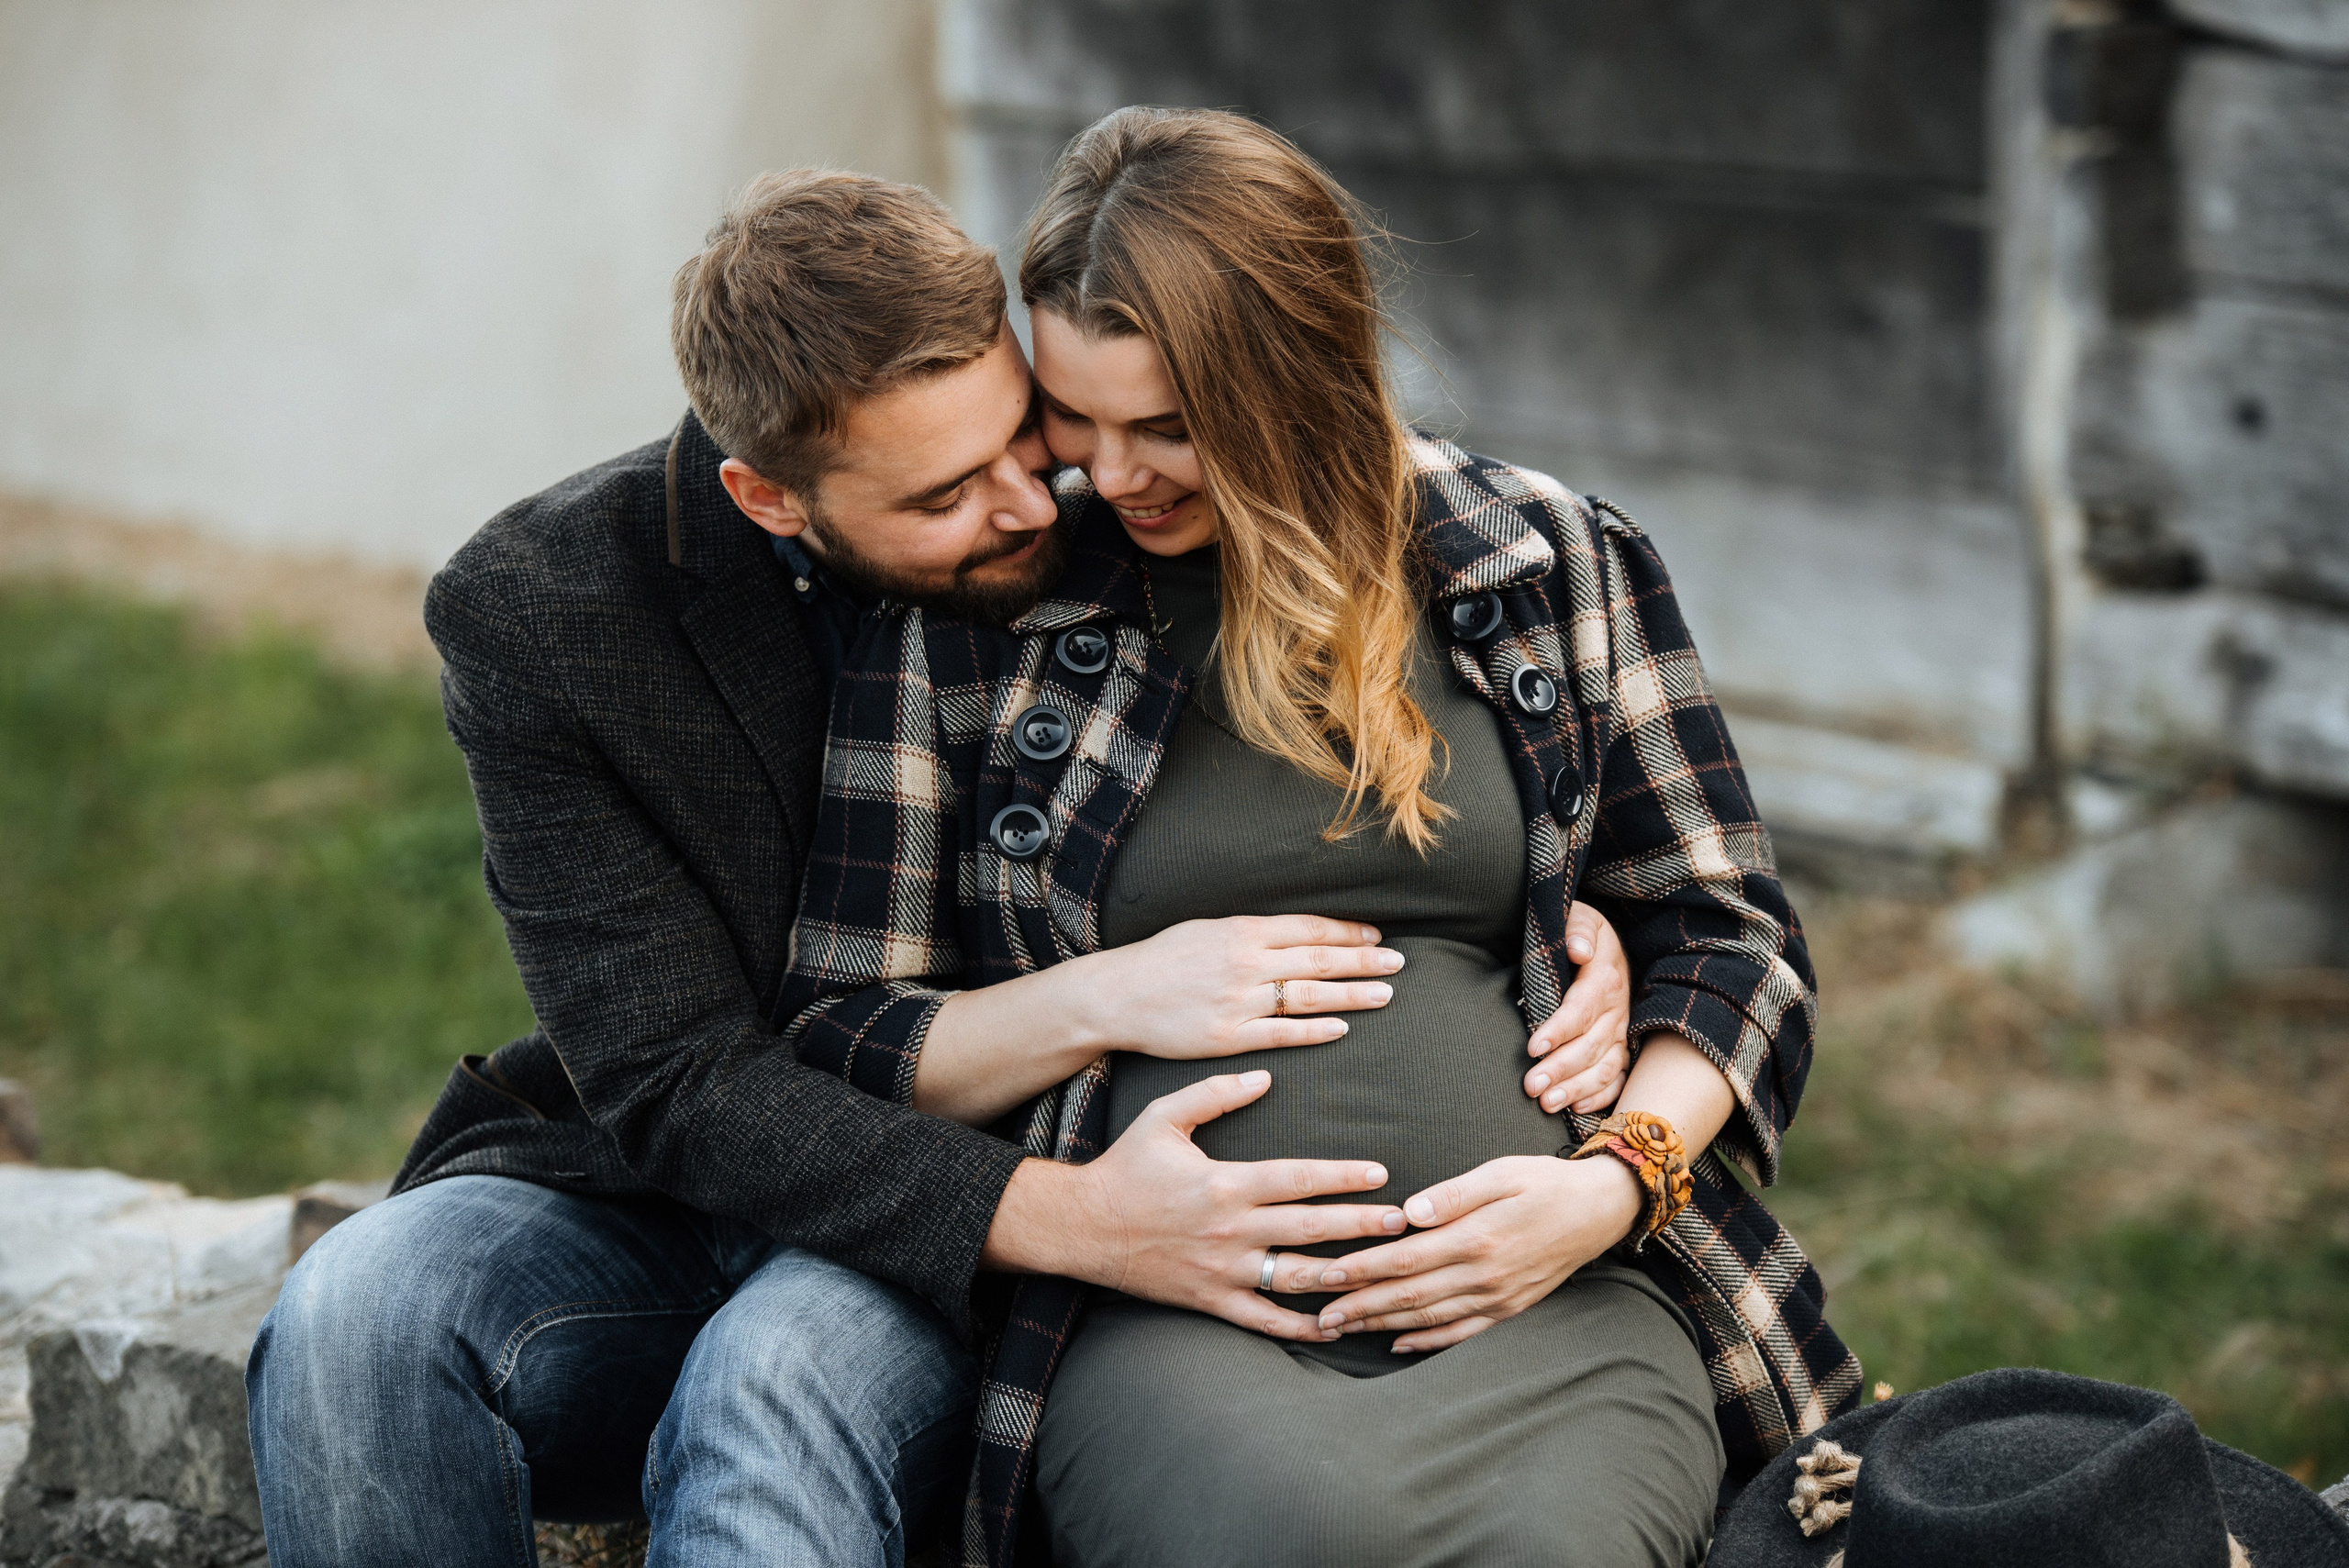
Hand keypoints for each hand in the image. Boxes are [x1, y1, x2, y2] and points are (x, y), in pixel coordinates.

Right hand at [984, 1071, 1405, 1341]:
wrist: (1081, 1226)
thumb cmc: (1126, 1166)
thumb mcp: (1164, 1117)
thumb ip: (1216, 1094)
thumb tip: (1266, 1077)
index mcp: (1224, 1183)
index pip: (1297, 1179)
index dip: (1342, 1177)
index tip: (1381, 1175)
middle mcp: (1229, 1230)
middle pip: (1309, 1229)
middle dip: (1361, 1227)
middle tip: (1404, 1225)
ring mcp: (1222, 1270)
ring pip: (1294, 1278)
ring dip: (1343, 1276)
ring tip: (1384, 1274)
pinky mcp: (1211, 1300)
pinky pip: (1264, 1319)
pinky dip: (1301, 1327)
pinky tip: (1335, 1325)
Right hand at [1078, 914, 1403, 1060]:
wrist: (1117, 995)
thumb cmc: (1161, 960)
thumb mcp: (1206, 929)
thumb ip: (1250, 932)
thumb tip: (1293, 932)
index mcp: (1241, 931)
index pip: (1309, 929)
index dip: (1347, 933)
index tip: (1375, 937)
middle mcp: (1245, 963)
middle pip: (1318, 961)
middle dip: (1363, 961)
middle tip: (1399, 963)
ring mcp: (1239, 1001)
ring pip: (1309, 997)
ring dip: (1352, 995)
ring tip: (1385, 994)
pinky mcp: (1228, 1036)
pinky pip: (1281, 1035)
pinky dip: (1315, 1030)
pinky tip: (1342, 1027)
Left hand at [1307, 1153, 1641, 1352]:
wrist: (1599, 1211)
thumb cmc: (1545, 1182)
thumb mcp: (1500, 1172)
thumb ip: (1452, 1194)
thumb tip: (1407, 1211)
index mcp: (1477, 1238)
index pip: (1405, 1258)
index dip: (1363, 1269)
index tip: (1328, 1274)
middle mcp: (1484, 1275)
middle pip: (1409, 1297)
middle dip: (1360, 1307)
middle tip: (1319, 1316)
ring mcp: (1497, 1298)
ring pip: (1428, 1319)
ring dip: (1382, 1327)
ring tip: (1344, 1330)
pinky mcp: (1508, 1308)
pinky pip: (1461, 1333)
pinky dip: (1427, 1343)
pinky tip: (1398, 1346)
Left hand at [1522, 901, 1629, 1114]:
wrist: (1609, 944)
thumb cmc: (1581, 932)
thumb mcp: (1579, 917)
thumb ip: (1576, 929)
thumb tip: (1577, 948)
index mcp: (1604, 978)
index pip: (1581, 1009)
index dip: (1558, 1030)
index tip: (1533, 1046)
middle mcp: (1616, 1010)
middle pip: (1591, 1045)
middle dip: (1561, 1068)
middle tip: (1531, 1086)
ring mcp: (1621, 1032)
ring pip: (1605, 1067)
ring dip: (1577, 1088)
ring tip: (1548, 1104)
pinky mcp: (1621, 1047)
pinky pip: (1617, 1077)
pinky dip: (1600, 1096)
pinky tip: (1576, 1109)